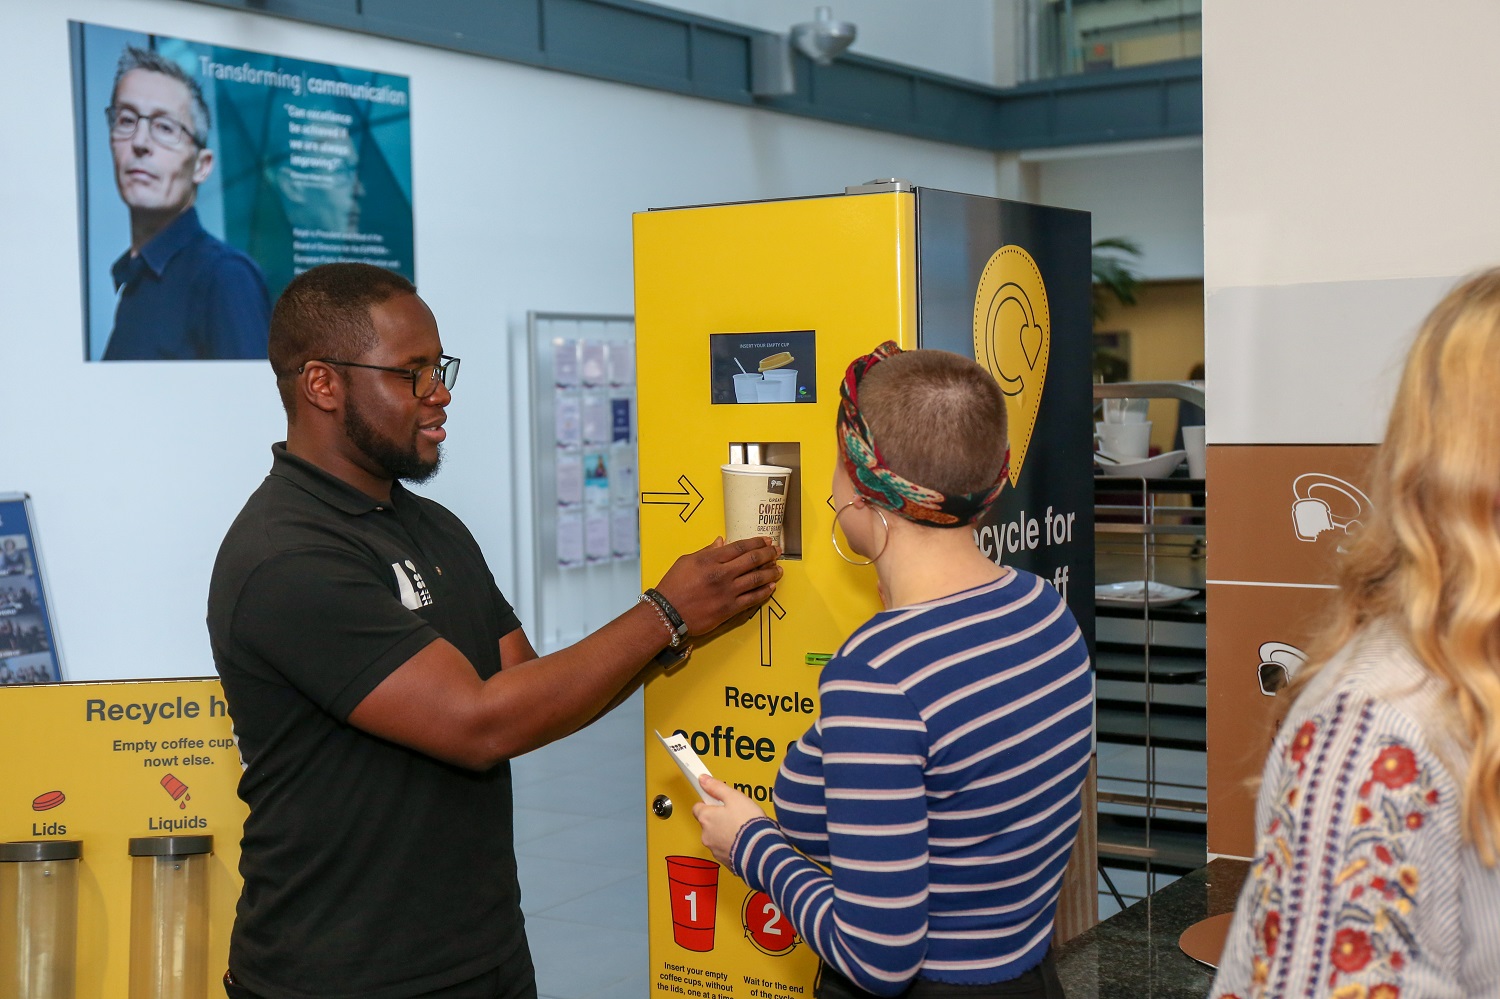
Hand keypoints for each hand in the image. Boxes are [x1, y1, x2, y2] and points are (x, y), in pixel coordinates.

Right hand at [655, 537, 780, 635]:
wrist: (667, 614)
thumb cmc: (673, 586)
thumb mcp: (686, 561)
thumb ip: (706, 551)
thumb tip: (721, 541)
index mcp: (710, 559)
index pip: (740, 547)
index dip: (756, 542)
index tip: (766, 540)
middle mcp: (721, 574)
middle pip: (752, 561)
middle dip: (768, 554)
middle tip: (777, 551)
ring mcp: (727, 592)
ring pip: (756, 579)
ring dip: (771, 572)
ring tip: (779, 568)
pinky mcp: (729, 609)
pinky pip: (752, 598)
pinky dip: (764, 592)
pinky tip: (771, 586)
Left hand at [693, 775, 768, 866]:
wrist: (761, 849)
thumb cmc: (748, 823)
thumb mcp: (734, 797)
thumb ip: (716, 787)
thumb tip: (703, 779)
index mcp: (706, 818)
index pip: (697, 808)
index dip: (708, 803)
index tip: (717, 801)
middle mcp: (706, 835)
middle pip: (707, 823)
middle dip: (718, 819)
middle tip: (735, 814)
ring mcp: (714, 849)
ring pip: (716, 837)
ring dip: (725, 833)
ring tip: (742, 828)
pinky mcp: (725, 861)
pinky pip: (726, 850)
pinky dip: (732, 845)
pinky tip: (744, 840)